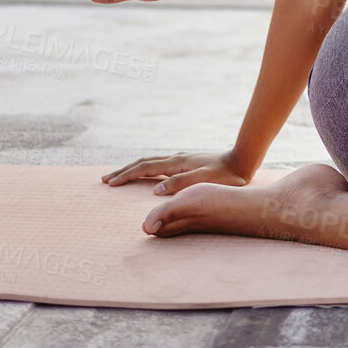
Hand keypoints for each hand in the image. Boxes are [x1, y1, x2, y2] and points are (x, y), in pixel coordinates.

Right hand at [101, 150, 251, 193]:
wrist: (242, 161)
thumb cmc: (226, 175)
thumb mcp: (204, 181)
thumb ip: (180, 184)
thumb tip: (156, 189)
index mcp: (176, 163)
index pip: (144, 168)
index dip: (126, 175)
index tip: (110, 183)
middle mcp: (176, 158)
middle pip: (143, 162)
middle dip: (124, 171)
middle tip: (106, 179)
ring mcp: (181, 159)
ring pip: (151, 162)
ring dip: (134, 168)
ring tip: (121, 175)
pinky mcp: (187, 162)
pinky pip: (160, 164)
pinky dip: (147, 168)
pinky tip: (149, 173)